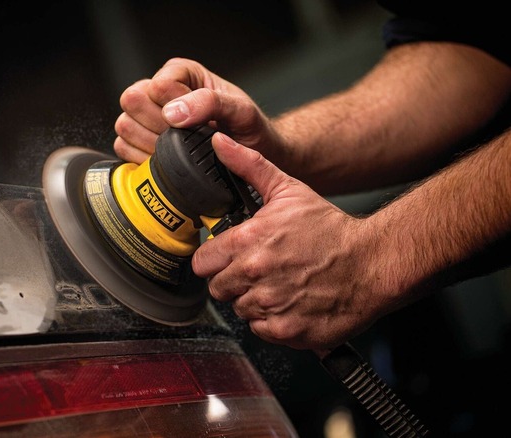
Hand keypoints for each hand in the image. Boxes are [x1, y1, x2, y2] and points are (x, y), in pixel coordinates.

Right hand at [114, 58, 279, 163]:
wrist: (251, 155)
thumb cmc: (247, 128)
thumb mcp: (239, 110)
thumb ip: (209, 103)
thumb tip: (172, 112)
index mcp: (180, 73)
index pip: (156, 86)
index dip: (173, 107)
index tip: (196, 122)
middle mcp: (158, 92)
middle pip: (132, 102)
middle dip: (159, 126)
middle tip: (186, 137)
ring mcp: (146, 118)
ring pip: (124, 126)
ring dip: (151, 143)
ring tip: (180, 149)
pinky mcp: (140, 142)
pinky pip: (123, 148)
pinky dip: (143, 159)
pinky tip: (167, 160)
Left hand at [191, 132, 388, 351]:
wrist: (373, 263)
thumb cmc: (332, 230)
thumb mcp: (289, 190)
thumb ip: (248, 166)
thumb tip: (219, 143)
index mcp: (248, 242)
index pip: (202, 262)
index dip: (214, 260)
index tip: (228, 258)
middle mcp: (255, 275)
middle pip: (218, 289)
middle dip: (233, 281)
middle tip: (258, 272)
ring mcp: (270, 305)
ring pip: (240, 310)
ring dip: (254, 301)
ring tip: (279, 286)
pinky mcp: (286, 331)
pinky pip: (261, 330)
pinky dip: (273, 321)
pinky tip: (291, 303)